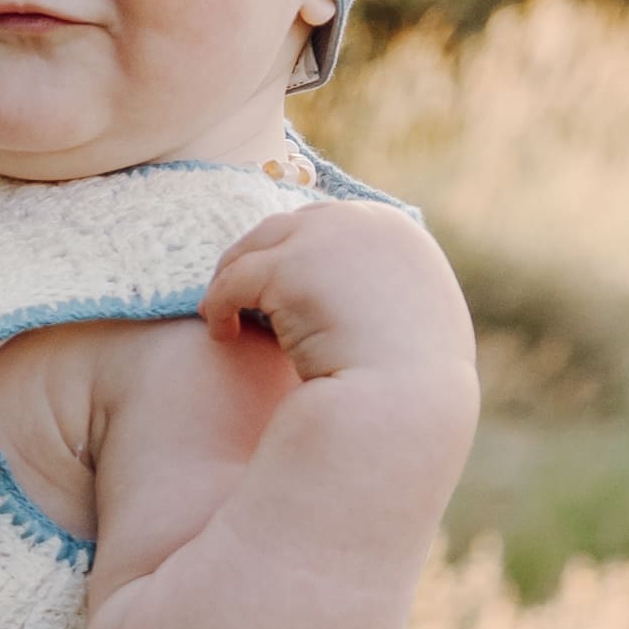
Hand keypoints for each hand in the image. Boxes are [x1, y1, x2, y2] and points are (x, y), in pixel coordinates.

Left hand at [201, 200, 474, 421]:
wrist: (405, 406)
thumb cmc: (409, 382)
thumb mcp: (408, 319)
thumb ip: (380, 291)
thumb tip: (343, 290)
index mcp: (396, 230)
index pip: (328, 223)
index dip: (294, 252)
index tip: (274, 285)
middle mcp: (362, 222)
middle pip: (285, 228)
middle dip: (256, 262)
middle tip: (235, 295)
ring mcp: (326, 239)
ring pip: (254, 249)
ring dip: (231, 281)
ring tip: (221, 315)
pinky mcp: (289, 267)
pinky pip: (234, 280)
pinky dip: (219, 305)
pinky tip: (221, 335)